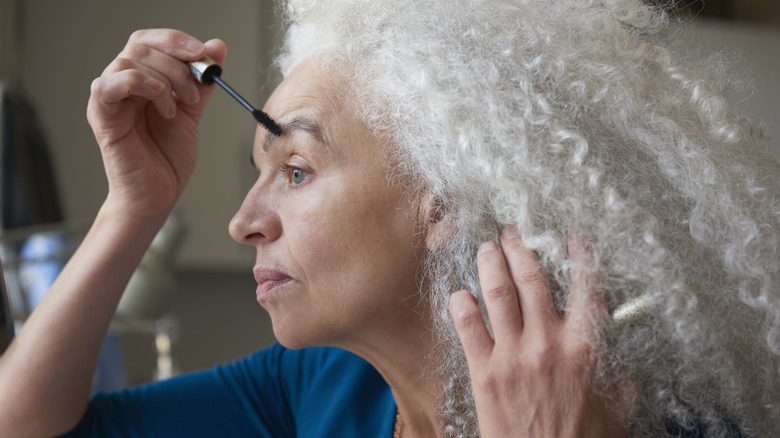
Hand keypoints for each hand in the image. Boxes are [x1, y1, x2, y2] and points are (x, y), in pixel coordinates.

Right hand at [87, 29, 226, 217]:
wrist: (158, 195)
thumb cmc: (167, 158)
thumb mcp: (192, 111)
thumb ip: (202, 81)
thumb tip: (217, 46)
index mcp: (140, 79)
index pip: (150, 41)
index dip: (175, 40)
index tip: (203, 53)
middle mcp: (121, 84)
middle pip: (141, 46)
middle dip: (177, 62)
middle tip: (196, 88)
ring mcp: (109, 99)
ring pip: (129, 61)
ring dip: (165, 78)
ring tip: (179, 106)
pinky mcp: (102, 116)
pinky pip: (109, 85)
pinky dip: (140, 84)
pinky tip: (163, 105)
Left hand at [450, 228, 629, 436]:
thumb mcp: (617, 403)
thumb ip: (618, 369)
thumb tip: (617, 348)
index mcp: (585, 348)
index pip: (587, 287)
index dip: (581, 254)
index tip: (573, 234)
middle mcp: (548, 343)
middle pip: (532, 279)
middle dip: (520, 248)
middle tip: (512, 233)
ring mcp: (513, 355)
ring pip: (498, 293)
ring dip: (491, 264)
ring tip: (487, 249)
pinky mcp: (484, 371)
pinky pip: (467, 326)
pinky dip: (461, 304)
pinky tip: (460, 294)